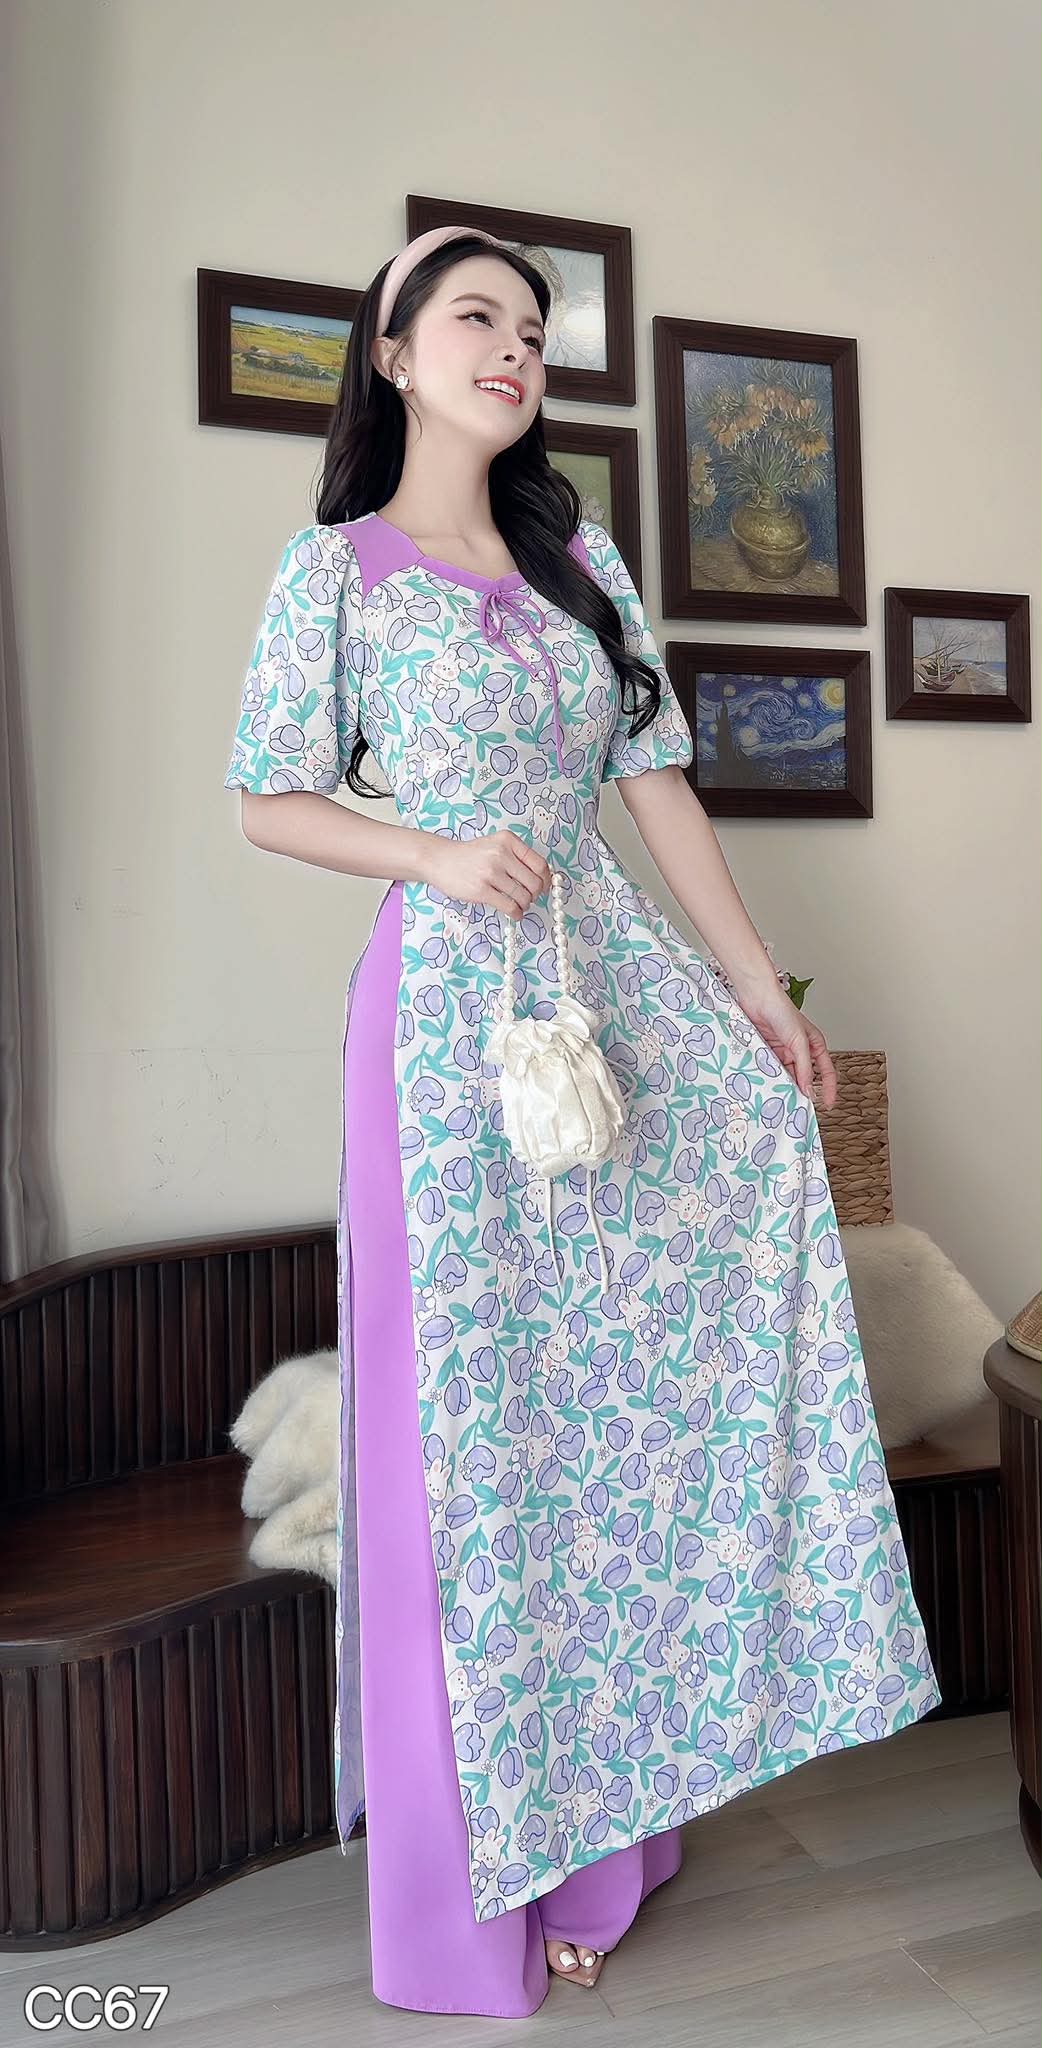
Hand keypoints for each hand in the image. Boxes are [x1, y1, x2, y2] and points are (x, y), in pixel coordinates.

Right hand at [426, 828, 551, 919]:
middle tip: (529, 898)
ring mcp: (490, 872)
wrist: (439, 859)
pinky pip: (509, 906)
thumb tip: (542, 877)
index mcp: (508, 841)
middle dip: (535, 894)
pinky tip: (514, 913)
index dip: (546, 879)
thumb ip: (516, 856)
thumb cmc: (469, 855)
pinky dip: (516, 913)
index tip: (544, 886)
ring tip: (519, 905)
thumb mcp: (495, 845)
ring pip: (523, 896)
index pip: (539, 863)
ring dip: (525, 905)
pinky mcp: (481, 890)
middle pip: (534, 882)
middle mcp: (501, 854)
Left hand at [732, 977, 837, 1110]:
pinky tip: (767, 1085)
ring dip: (783, 1084)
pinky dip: (770, 1077)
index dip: (829, 1088)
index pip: (827, 1072)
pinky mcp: (768, 1052)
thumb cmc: (782, 1011)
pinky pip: (771, 1070)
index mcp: (815, 1045)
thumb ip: (804, 1067)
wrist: (757, 998)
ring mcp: (783, 1052)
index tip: (828, 1105)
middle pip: (804, 1077)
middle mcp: (800, 1050)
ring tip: (780, 1097)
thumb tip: (809, 1090)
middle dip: (801, 1090)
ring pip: (786, 1075)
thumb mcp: (798, 1041)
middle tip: (797, 1107)